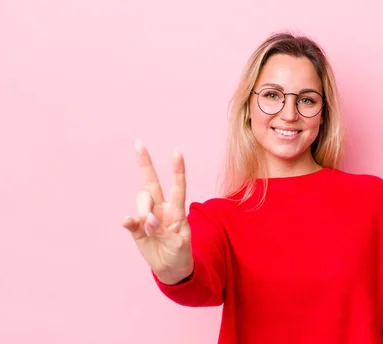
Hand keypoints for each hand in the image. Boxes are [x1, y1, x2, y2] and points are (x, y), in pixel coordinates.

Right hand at [121, 139, 192, 284]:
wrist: (171, 270)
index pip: (178, 187)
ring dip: (142, 209)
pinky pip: (130, 220)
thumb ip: (163, 232)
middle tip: (138, 142)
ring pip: (141, 200)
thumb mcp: (178, 245)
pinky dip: (129, 221)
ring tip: (148, 228)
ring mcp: (148, 217)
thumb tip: (145, 220)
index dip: (178, 170)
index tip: (177, 151)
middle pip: (152, 183)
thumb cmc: (180, 253)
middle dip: (145, 163)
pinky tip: (129, 222)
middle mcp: (162, 209)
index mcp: (177, 211)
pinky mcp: (137, 229)